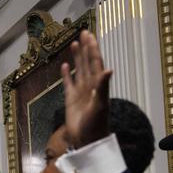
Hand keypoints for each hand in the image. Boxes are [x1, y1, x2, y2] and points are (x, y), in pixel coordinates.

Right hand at [62, 30, 111, 147]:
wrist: (88, 139)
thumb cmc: (96, 124)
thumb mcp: (100, 104)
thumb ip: (103, 86)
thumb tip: (108, 69)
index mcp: (97, 84)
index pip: (95, 62)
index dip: (92, 48)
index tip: (89, 35)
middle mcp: (90, 84)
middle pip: (87, 62)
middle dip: (86, 48)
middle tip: (83, 33)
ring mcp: (80, 91)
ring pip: (79, 70)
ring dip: (77, 57)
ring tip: (74, 44)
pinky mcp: (71, 99)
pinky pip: (69, 83)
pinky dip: (67, 75)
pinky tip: (65, 66)